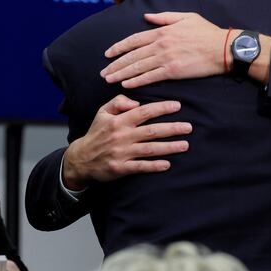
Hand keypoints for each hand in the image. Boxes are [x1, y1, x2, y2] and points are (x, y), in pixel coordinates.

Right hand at [62, 95, 190, 189]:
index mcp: (118, 121)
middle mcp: (121, 136)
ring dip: (168, 147)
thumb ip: (119, 102)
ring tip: (185, 145)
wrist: (81, 158)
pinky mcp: (120, 168)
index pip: (143, 112)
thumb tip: (136, 102)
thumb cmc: (97, 133)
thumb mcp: (102, 112)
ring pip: (149, 149)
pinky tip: (167, 164)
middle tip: (189, 127)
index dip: (161, 108)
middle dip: (171, 128)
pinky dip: (154, 165)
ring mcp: (121, 153)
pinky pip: (140, 167)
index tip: (177, 106)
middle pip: (151, 131)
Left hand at [100, 12, 229, 87]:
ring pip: (138, 67)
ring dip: (121, 73)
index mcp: (162, 31)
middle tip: (103, 72)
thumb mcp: (185, 17)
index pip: (134, 40)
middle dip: (115, 64)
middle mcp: (160, 44)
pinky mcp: (173, 71)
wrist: (222, 48)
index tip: (108, 54)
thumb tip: (146, 16)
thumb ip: (164, 17)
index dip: (119, 47)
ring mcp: (166, 58)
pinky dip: (136, 81)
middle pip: (132, 55)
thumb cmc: (206, 32)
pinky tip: (126, 84)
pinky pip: (150, 77)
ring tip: (109, 79)